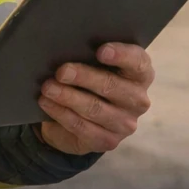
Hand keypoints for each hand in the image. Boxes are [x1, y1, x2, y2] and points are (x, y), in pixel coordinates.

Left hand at [36, 43, 153, 154]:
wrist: (83, 116)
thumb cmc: (90, 79)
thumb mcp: (94, 65)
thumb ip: (90, 55)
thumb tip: (68, 48)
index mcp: (141, 74)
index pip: (138, 62)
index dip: (121, 55)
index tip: (101, 50)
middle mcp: (138, 100)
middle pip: (112, 85)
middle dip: (84, 77)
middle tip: (61, 71)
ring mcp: (125, 124)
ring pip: (94, 108)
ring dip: (68, 97)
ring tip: (47, 87)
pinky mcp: (108, 141)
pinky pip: (82, 126)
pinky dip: (61, 113)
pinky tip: (47, 102)